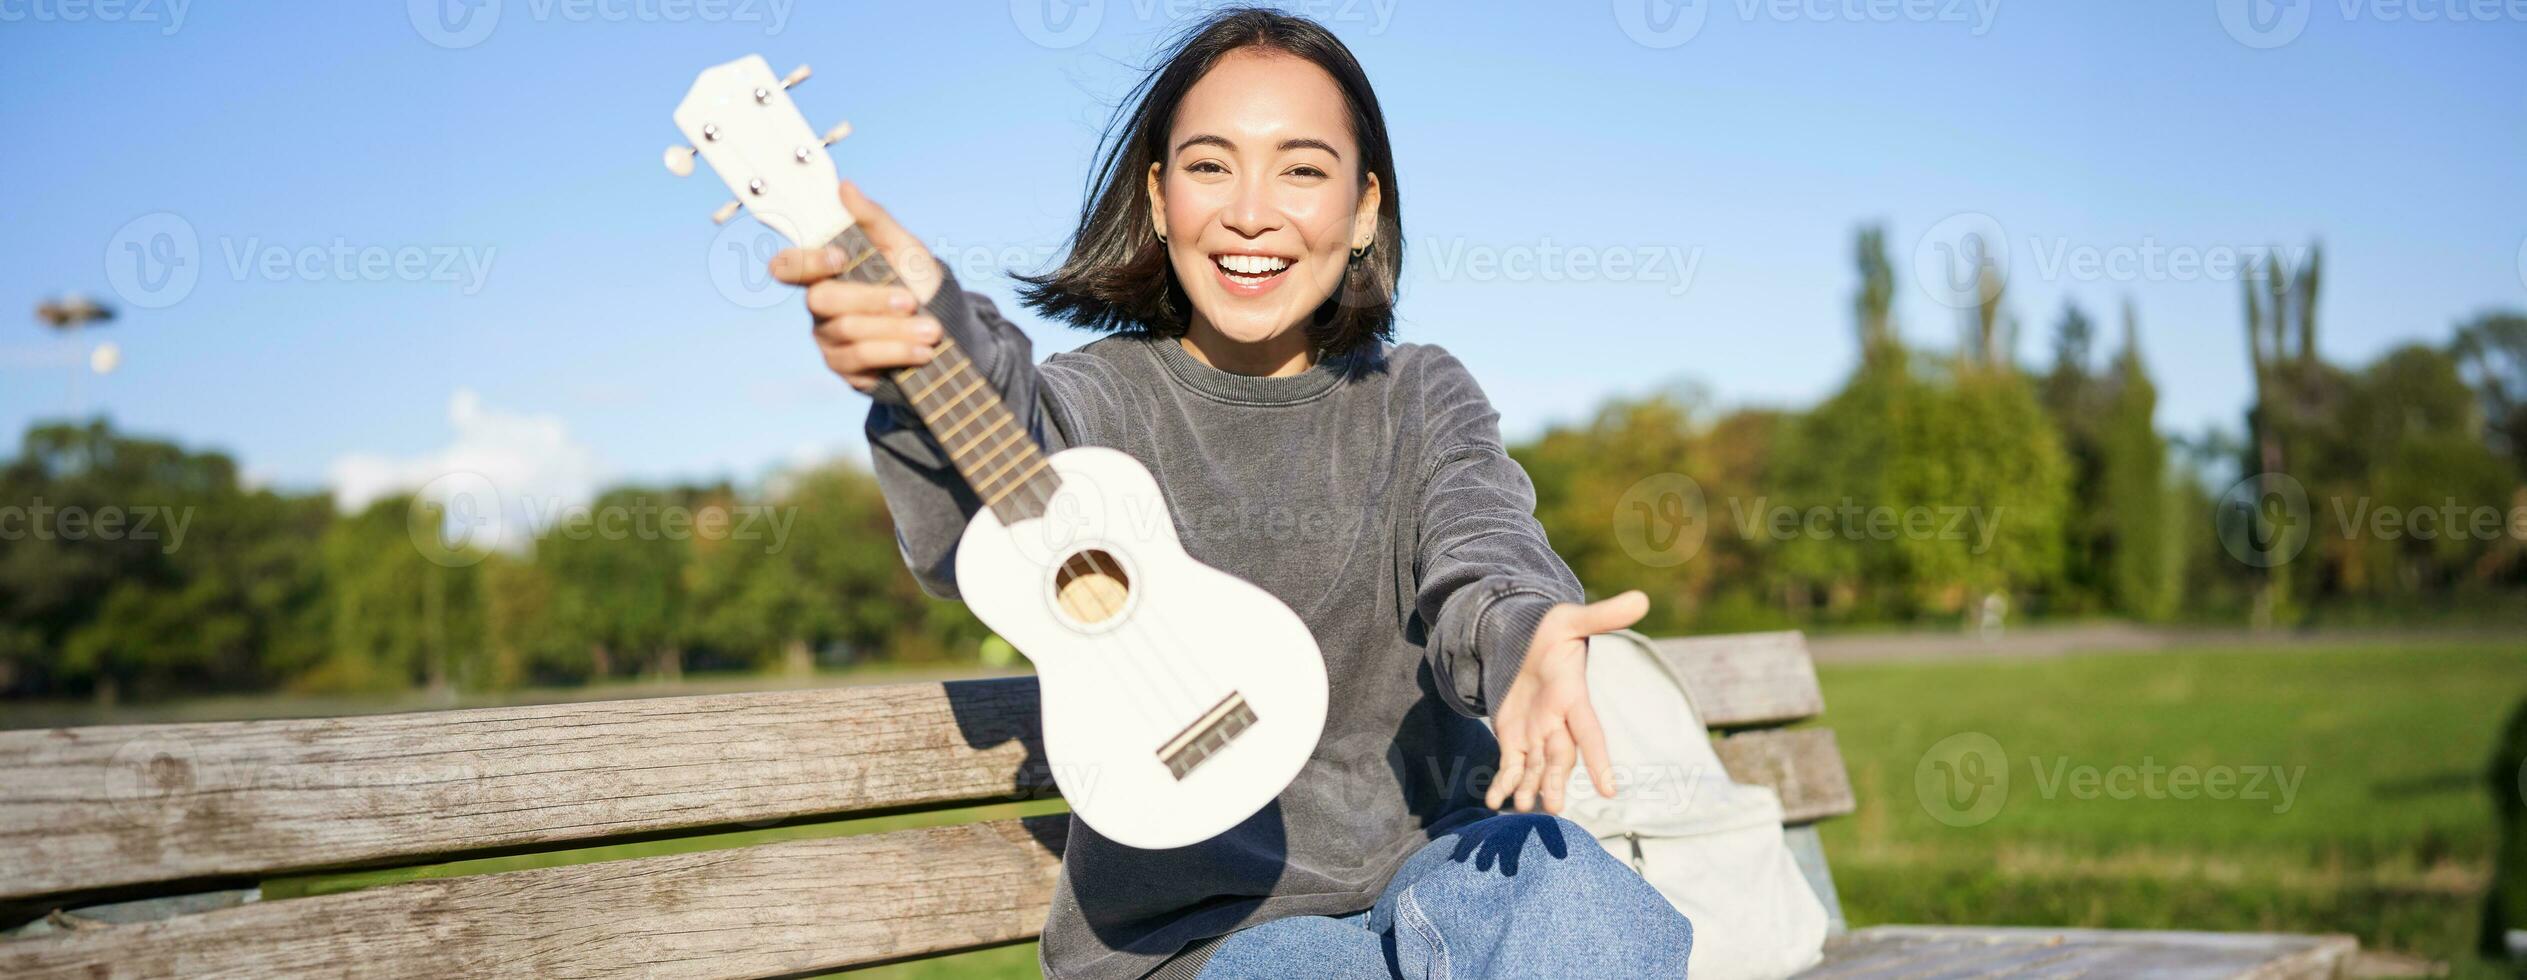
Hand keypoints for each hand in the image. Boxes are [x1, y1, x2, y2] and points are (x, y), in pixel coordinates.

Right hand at [768, 182, 948, 392]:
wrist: (945, 326)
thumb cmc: (916, 278)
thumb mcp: (904, 245)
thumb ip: (874, 219)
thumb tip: (845, 187)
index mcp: (827, 270)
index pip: (789, 266)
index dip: (805, 262)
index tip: (840, 257)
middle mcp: (821, 305)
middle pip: (822, 301)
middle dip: (870, 300)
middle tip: (911, 302)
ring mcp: (829, 338)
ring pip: (848, 332)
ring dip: (895, 331)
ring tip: (932, 331)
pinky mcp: (845, 368)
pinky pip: (860, 361)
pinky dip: (896, 353)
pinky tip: (922, 352)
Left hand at [1485, 590, 1648, 813]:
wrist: (1523, 640)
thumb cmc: (1551, 630)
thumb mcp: (1572, 620)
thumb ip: (1602, 616)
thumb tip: (1641, 598)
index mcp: (1572, 698)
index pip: (1591, 733)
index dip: (1600, 760)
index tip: (1610, 789)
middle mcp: (1557, 722)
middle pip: (1561, 758)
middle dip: (1556, 782)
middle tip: (1554, 808)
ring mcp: (1536, 733)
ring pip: (1536, 768)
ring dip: (1531, 788)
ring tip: (1522, 808)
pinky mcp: (1514, 737)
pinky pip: (1511, 765)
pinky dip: (1504, 783)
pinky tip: (1494, 801)